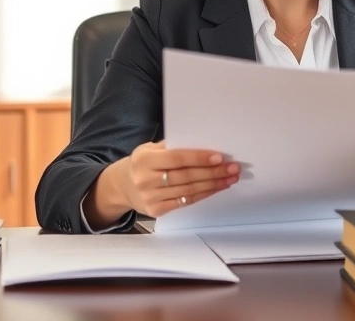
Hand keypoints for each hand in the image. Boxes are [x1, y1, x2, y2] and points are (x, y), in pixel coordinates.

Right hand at [113, 141, 239, 216]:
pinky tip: (216, 188)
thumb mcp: (150, 149)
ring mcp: (150, 197)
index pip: (176, 158)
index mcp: (144, 159)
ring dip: (213, 184)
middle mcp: (145, 179)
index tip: (220, 157)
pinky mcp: (156, 210)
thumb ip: (172, 147)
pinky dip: (203, 194)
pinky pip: (185, 202)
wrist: (122, 186)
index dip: (199, 158)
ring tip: (230, 178)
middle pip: (186, 176)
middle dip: (213, 172)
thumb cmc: (143, 163)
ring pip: (188, 190)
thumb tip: (204, 144)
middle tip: (233, 168)